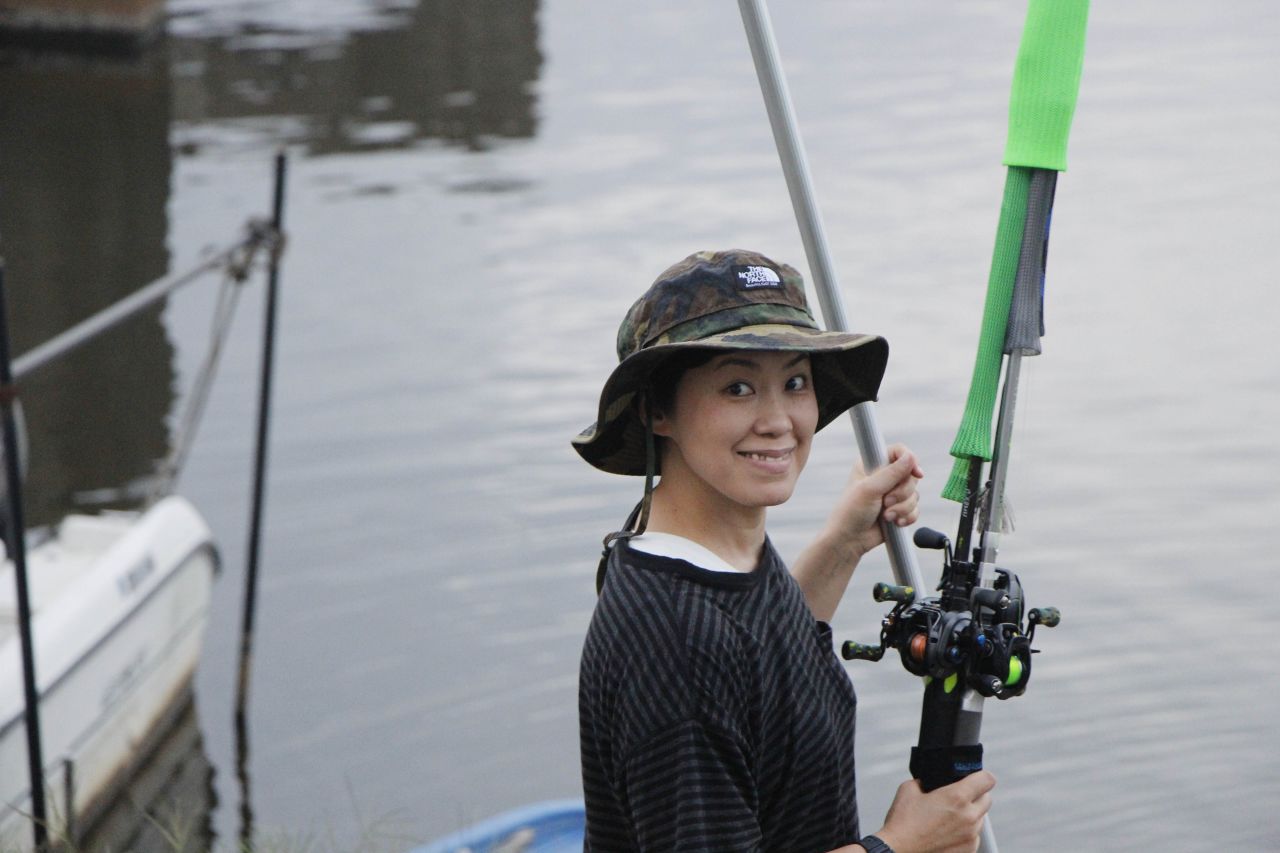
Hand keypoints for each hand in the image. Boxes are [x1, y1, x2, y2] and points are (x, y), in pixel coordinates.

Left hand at [824, 443, 922, 560]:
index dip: (910, 460)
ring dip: (902, 508)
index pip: (898, 452)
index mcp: (872, 463)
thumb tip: (910, 457)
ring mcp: (892, 493)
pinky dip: (907, 517)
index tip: (916, 473)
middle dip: (902, 493)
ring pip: (914, 494)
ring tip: (886, 516)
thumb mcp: (870, 489)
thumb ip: (891, 473)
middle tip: (886, 501)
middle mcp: (884, 476)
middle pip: (911, 475)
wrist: (849, 539)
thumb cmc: (851, 512)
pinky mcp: (898, 509)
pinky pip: (915, 509)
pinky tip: (894, 523)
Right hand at [874, 772, 995, 852]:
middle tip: (958, 796)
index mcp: (957, 797)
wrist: (898, 851)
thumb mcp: (909, 788)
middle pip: (987, 799)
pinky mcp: (968, 850)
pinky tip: (947, 832)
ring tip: (948, 817)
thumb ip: (926, 781)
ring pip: (980, 818)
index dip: (981, 776)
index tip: (974, 777)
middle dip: (976, 795)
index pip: (987, 779)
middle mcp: (969, 817)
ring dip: (970, 814)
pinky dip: (965, 831)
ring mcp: (970, 836)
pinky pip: (974, 836)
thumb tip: (932, 781)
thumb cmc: (902, 822)